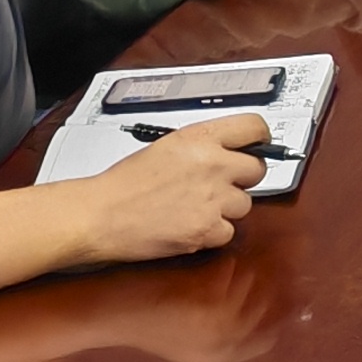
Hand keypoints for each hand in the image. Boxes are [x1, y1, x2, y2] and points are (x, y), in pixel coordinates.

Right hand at [73, 120, 267, 264]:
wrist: (100, 215)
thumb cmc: (125, 182)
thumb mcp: (166, 146)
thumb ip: (203, 146)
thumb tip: (231, 151)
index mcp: (200, 138)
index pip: (255, 127)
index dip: (260, 138)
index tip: (260, 145)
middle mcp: (213, 165)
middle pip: (258, 170)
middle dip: (242, 178)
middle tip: (220, 184)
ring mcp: (212, 200)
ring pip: (245, 205)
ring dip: (226, 208)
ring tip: (195, 207)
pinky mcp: (207, 231)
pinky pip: (229, 232)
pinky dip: (213, 233)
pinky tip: (189, 226)